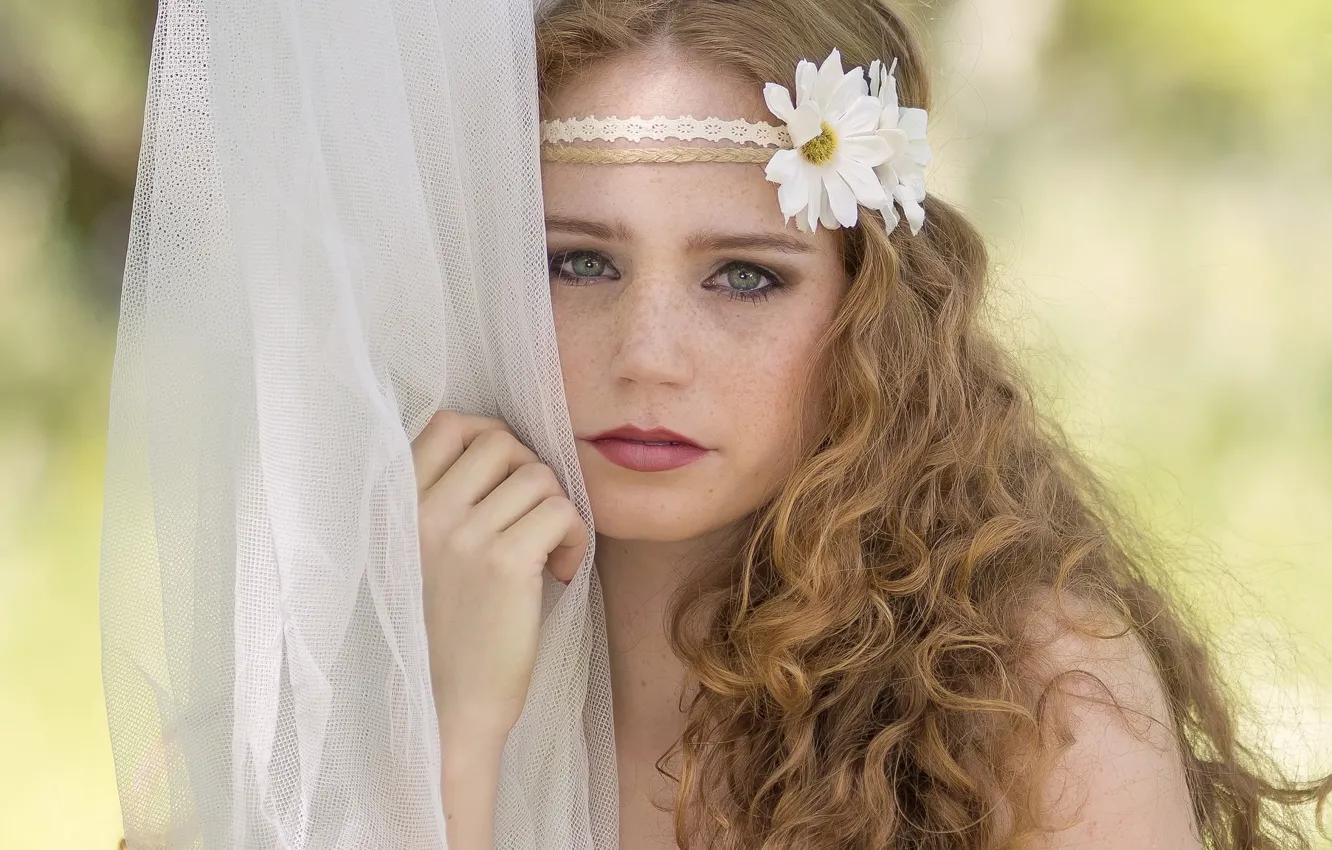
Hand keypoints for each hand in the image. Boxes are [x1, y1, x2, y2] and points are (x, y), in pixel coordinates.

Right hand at [413, 410, 588, 741]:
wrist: (448, 707)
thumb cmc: (444, 632)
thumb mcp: (422, 555)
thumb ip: (444, 501)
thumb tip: (506, 449)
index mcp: (399, 507)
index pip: (446, 424)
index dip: (490, 437)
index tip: (507, 480)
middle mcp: (424, 513)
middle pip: (500, 441)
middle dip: (531, 472)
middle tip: (533, 519)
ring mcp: (463, 536)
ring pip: (539, 476)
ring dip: (558, 510)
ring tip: (548, 553)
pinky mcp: (504, 563)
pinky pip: (561, 510)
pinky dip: (574, 536)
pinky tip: (558, 571)